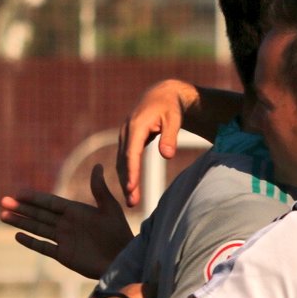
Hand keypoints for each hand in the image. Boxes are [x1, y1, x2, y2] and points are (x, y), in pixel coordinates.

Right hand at [0, 165, 132, 278]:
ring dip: (21, 222)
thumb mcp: (110, 208)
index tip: (18, 192)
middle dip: (22, 208)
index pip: (50, 202)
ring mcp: (64, 239)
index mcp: (76, 211)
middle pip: (39, 214)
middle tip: (3, 201)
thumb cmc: (119, 233)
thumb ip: (100, 189)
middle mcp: (67, 224)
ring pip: (37, 228)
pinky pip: (44, 247)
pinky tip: (17, 235)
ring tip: (3, 216)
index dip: (34, 198)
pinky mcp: (64, 255)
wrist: (122, 258)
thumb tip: (98, 165)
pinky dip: (31, 242)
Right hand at [116, 79, 198, 207]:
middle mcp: (126, 131)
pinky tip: (130, 188)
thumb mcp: (174, 119)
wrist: (162, 94)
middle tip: (131, 202)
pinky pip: (125, 159)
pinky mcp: (128, 140)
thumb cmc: (171, 107)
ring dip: (125, 181)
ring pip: (122, 162)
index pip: (132, 153)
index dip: (132, 172)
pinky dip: (126, 174)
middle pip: (124, 161)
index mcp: (136, 126)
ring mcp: (125, 135)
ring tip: (131, 201)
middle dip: (126, 182)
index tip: (131, 188)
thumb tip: (167, 155)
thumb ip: (170, 137)